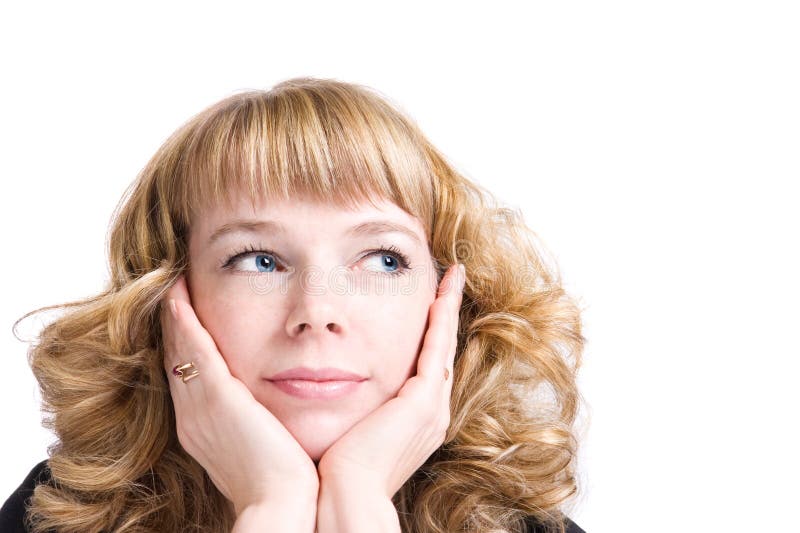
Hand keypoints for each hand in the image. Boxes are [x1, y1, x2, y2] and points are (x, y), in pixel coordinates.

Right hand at [160, 275, 318, 515]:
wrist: (284, 504)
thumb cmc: (284, 479)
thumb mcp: (265, 443)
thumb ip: (259, 421)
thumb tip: (272, 407)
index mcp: (203, 428)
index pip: (187, 375)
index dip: (184, 344)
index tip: (186, 316)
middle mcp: (193, 416)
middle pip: (176, 359)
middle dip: (174, 324)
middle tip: (173, 290)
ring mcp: (201, 408)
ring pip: (180, 350)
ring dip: (176, 315)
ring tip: (174, 284)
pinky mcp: (218, 400)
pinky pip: (196, 352)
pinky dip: (186, 324)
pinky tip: (180, 298)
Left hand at [316, 263, 465, 497]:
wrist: (344, 497)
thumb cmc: (335, 472)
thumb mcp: (347, 431)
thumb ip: (348, 407)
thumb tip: (319, 384)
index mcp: (415, 421)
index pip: (426, 367)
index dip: (430, 335)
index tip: (429, 306)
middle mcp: (431, 412)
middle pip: (441, 352)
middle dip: (445, 315)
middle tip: (448, 282)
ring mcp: (431, 407)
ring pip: (443, 344)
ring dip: (447, 309)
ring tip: (449, 278)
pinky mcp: (423, 402)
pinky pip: (436, 348)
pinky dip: (442, 318)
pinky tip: (441, 292)